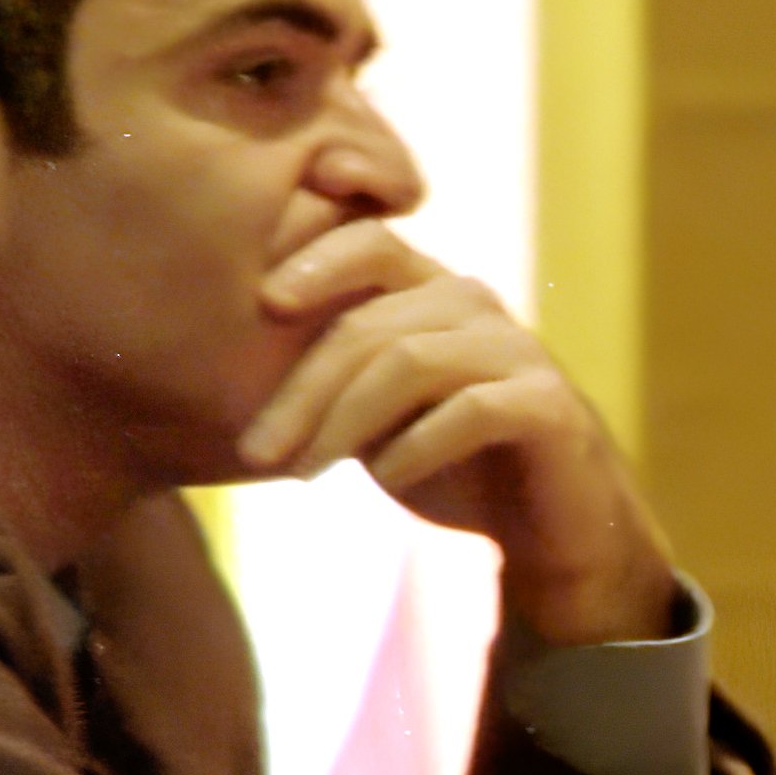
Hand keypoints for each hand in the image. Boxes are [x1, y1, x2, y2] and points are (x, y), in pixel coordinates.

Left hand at [236, 224, 677, 642]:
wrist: (550, 530)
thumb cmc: (451, 465)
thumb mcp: (373, 414)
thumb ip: (327, 377)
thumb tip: (224, 364)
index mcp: (431, 293)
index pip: (370, 244)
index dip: (315, 259)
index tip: (262, 302)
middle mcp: (476, 307)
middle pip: (371, 323)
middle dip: (302, 389)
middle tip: (254, 450)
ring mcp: (519, 351)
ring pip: (411, 360)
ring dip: (344, 421)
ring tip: (303, 473)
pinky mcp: (550, 405)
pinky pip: (469, 410)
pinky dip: (415, 445)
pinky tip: (386, 476)